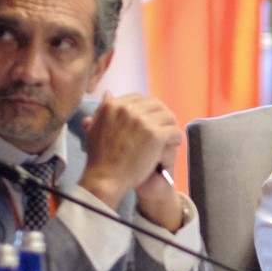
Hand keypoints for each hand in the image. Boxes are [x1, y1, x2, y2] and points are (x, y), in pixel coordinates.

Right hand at [78, 92, 185, 229]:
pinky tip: (174, 144)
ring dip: (170, 126)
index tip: (150, 121)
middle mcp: (128, 109)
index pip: (139, 98)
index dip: (147, 109)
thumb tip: (109, 92)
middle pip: (155, 105)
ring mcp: (142, 122)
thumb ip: (102, 109)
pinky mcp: (155, 135)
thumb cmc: (100, 157)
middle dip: (161, 116)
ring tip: (170, 137)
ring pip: (168, 116)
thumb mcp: (94, 128)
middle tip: (164, 128)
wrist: (105, 178)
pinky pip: (174, 130)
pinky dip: (176, 137)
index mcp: (114, 105)